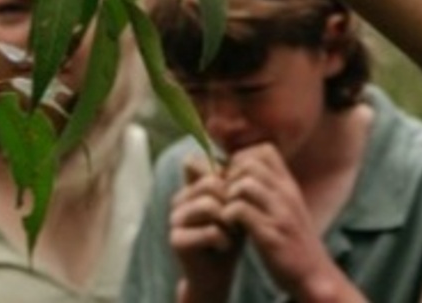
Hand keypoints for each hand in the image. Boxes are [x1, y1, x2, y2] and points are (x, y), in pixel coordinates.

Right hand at [168, 155, 240, 301]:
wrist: (220, 270)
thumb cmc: (233, 232)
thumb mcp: (237, 202)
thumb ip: (235, 178)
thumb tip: (246, 149)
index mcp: (193, 186)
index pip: (201, 163)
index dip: (226, 176)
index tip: (237, 195)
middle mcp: (180, 199)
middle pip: (209, 183)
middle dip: (231, 200)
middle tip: (237, 218)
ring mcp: (175, 219)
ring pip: (208, 204)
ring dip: (228, 221)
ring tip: (232, 233)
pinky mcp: (176, 240)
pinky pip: (209, 230)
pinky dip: (224, 239)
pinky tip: (225, 246)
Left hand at [223, 144, 357, 299]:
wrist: (314, 273)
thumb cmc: (295, 241)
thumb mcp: (289, 207)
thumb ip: (273, 188)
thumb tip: (249, 172)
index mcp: (289, 186)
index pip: (264, 150)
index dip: (242, 159)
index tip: (234, 179)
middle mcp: (286, 194)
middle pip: (249, 163)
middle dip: (229, 176)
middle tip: (225, 197)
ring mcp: (279, 214)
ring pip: (243, 185)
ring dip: (227, 197)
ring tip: (226, 212)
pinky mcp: (270, 234)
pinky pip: (240, 211)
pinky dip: (227, 216)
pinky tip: (228, 227)